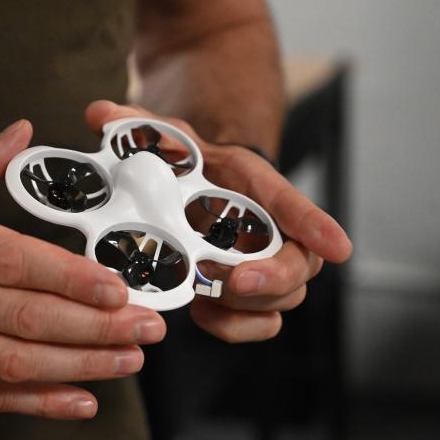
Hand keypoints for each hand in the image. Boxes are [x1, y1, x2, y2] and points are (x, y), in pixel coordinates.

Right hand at [0, 120, 166, 418]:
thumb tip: (19, 134)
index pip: (15, 263)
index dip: (72, 280)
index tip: (118, 287)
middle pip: (28, 319)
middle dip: (96, 328)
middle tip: (146, 328)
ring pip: (15, 361)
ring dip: (79, 367)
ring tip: (128, 362)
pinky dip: (35, 402)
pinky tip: (79, 401)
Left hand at [84, 101, 351, 341]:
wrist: (190, 180)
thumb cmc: (183, 160)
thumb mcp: (161, 135)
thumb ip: (136, 125)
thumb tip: (99, 113)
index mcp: (254, 185)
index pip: (293, 204)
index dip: (317, 226)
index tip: (339, 248)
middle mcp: (270, 227)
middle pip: (301, 264)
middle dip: (272, 278)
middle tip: (231, 279)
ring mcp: (263, 263)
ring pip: (285, 299)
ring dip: (247, 307)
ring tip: (205, 297)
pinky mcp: (246, 292)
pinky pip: (260, 322)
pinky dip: (234, 326)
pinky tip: (202, 313)